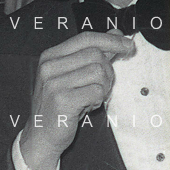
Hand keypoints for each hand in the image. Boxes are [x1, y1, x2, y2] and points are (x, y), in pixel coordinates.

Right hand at [19, 31, 135, 169]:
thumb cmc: (59, 104)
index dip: (110, 40)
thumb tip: (116, 34)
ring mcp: (53, 83)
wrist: (41, 135)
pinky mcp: (62, 101)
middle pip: (95, 54)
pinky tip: (88, 105)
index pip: (85, 38)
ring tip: (92, 97)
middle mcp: (49, 67)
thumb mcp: (73, 75)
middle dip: (108, 70)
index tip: (128, 44)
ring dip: (103, 86)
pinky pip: (96, 91)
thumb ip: (93, 53)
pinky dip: (98, 99)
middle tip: (103, 85)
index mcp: (50, 56)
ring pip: (98, 72)